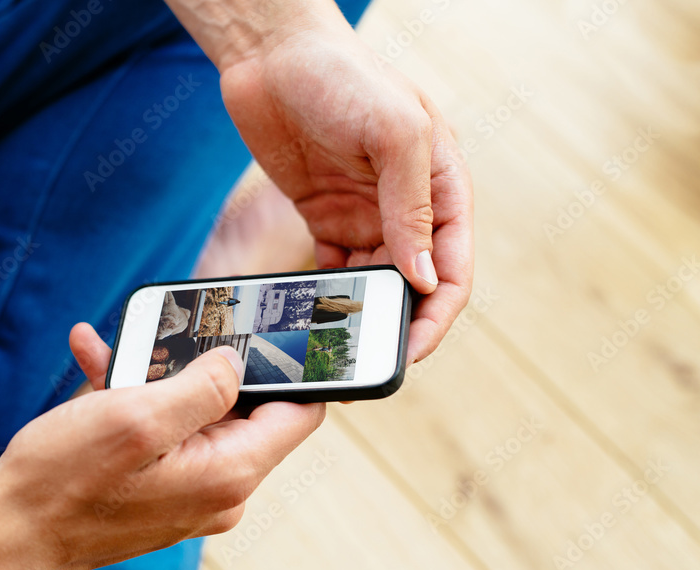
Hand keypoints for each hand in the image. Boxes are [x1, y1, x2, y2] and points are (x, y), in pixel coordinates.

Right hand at [0, 324, 324, 569]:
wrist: (8, 530)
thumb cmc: (64, 478)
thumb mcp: (137, 416)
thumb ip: (204, 386)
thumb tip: (238, 362)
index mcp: (229, 473)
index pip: (300, 413)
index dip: (292, 368)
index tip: (269, 330)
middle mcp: (221, 491)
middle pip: (245, 410)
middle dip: (206, 366)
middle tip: (170, 332)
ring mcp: (192, 494)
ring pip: (198, 416)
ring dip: (162, 378)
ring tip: (118, 348)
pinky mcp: (164, 492)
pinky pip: (169, 436)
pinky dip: (142, 402)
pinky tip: (101, 367)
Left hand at [219, 22, 473, 362]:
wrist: (270, 56)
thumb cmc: (343, 75)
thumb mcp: (394, 132)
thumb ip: (411, 205)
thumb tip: (422, 277)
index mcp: (442, 185)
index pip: (453, 266)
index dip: (438, 314)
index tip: (411, 350)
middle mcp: (408, 207)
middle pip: (415, 285)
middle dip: (399, 323)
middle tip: (369, 357)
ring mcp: (365, 215)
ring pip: (375, 283)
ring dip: (362, 313)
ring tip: (336, 339)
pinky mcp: (325, 218)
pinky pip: (334, 271)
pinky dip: (327, 294)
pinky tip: (312, 312)